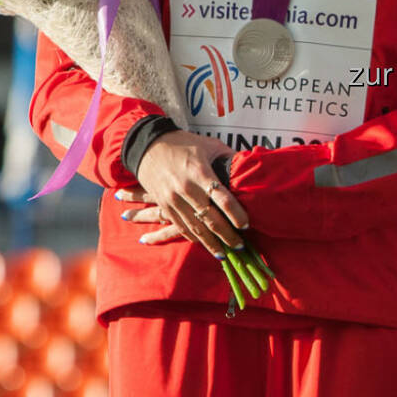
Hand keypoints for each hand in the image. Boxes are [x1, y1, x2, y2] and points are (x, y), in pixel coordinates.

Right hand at [129, 130, 248, 257]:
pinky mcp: (164, 205)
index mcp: (200, 172)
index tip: (247, 225)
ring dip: (210, 243)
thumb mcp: (210, 145)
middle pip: (210, 218)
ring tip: (224, 254)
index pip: (223, 198)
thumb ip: (229, 159)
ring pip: (194, 227)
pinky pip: (180, 226)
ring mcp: (173, 199)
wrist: (147, 145)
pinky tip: (204, 244)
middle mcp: (186, 188)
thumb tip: (249, 169)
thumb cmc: (184, 143)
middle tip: (240, 246)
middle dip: (226, 235)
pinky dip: (193, 237)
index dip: (236, 214)